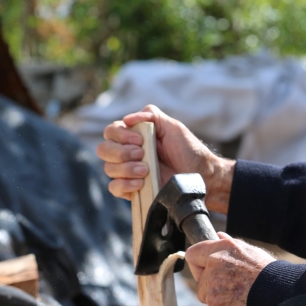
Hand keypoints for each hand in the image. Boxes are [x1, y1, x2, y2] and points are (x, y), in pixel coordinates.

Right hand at [96, 104, 234, 212]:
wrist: (201, 175)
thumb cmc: (188, 150)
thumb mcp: (172, 127)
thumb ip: (151, 116)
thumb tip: (127, 119)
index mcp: (133, 136)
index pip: (111, 132)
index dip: (121, 135)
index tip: (141, 141)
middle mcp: (127, 153)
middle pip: (103, 150)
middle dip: (121, 152)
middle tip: (142, 154)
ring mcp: (128, 172)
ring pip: (108, 168)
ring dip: (126, 168)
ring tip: (147, 171)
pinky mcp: (132, 190)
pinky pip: (114, 188)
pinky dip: (125, 184)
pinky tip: (141, 183)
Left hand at [185, 232, 275, 305]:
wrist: (280, 293)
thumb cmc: (268, 273)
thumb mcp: (250, 252)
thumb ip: (229, 245)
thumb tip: (218, 235)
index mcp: (222, 248)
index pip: (193, 254)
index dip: (198, 264)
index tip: (207, 271)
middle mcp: (214, 264)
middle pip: (200, 282)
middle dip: (211, 288)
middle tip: (233, 289)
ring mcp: (212, 286)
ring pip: (208, 299)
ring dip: (220, 303)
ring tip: (242, 300)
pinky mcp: (216, 305)